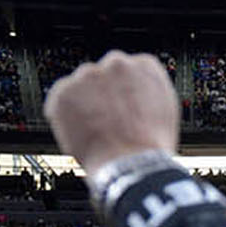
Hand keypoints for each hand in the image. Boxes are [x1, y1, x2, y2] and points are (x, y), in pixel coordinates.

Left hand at [42, 50, 179, 174]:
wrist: (132, 163)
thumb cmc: (151, 144)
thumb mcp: (165, 110)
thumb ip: (148, 91)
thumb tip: (135, 92)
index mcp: (143, 65)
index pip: (128, 70)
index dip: (124, 92)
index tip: (123, 108)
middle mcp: (116, 63)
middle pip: (102, 75)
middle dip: (102, 94)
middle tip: (107, 121)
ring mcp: (88, 76)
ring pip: (80, 87)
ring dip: (83, 103)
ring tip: (95, 131)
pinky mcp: (64, 91)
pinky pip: (60, 101)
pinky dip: (65, 116)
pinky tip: (81, 133)